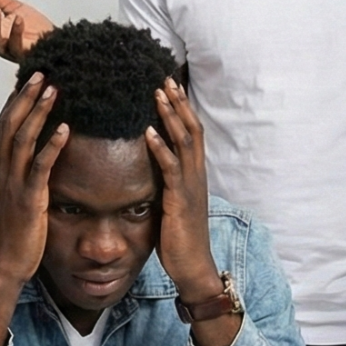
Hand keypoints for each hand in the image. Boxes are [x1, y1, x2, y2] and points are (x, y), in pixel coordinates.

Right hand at [0, 73, 67, 286]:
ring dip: (39, 111)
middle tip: (42, 70)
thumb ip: (21, 178)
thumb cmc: (14, 235)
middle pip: (9, 123)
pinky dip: (52, 145)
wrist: (4, 266)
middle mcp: (2, 172)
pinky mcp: (28, 200)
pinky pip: (39, 167)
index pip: (3, 126)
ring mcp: (13, 185)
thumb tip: (33, 163)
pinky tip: (66, 129)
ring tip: (54, 88)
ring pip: (22, 138)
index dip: (15, 101)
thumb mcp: (14, 199)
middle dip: (26, 95)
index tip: (30, 79)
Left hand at [143, 79, 219, 294]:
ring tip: (157, 95)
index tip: (170, 88)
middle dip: (178, 104)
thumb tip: (152, 172)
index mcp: (195, 175)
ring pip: (183, 142)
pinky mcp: (180, 200)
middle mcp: (197, 175)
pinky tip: (148, 132)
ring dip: (170, 116)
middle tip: (164, 79)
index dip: (183, 110)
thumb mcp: (173, 205)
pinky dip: (160, 147)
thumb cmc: (180, 239)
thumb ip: (166, 185)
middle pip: (191, 129)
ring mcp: (191, 186)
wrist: (193, 266)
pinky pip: (171, 168)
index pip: (192, 134)